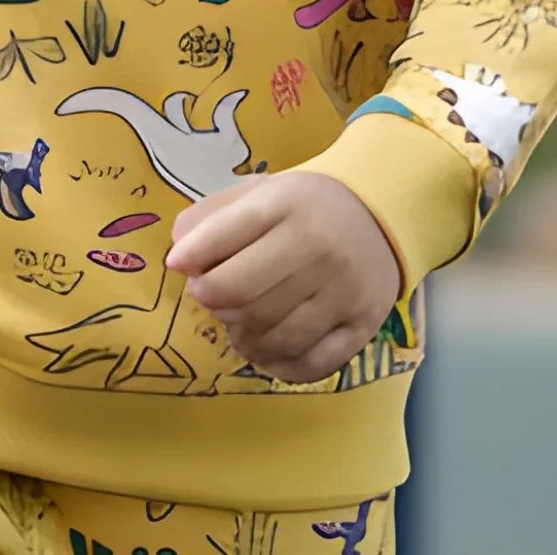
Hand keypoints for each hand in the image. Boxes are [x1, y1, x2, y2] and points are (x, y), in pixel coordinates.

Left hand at [166, 170, 401, 383]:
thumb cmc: (304, 206)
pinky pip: (309, 364)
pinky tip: (265, 347)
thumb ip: (211, 217)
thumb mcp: (259, 192)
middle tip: (211, 295)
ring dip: (240, 336)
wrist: (378, 214)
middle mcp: (317, 247)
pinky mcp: (361, 327)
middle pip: (240, 293)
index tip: (182, 266)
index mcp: (285, 204)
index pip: (222, 238)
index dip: (190, 259)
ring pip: (271, 334)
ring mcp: (342, 291)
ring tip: (237, 322)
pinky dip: (276, 364)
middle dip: (211, 300)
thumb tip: (177, 257)